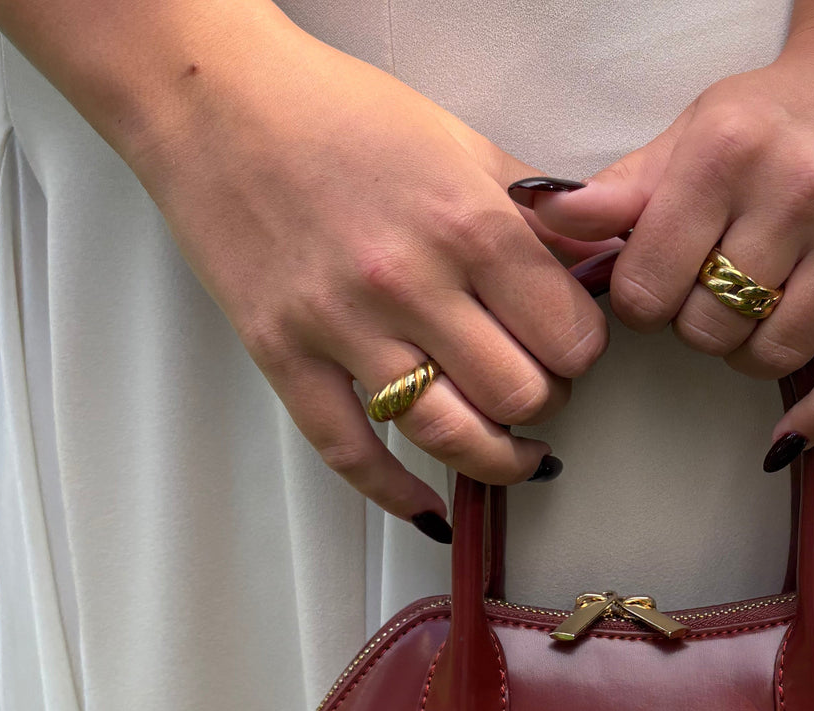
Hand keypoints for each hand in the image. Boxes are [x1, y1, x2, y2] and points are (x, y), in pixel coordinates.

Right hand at [124, 16, 613, 531]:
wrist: (212, 100)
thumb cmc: (337, 112)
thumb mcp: (460, 142)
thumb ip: (536, 213)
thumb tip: (600, 259)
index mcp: (468, 224)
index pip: (569, 336)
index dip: (583, 352)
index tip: (573, 347)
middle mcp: (410, 282)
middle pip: (521, 396)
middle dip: (547, 404)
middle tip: (539, 387)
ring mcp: (342, 326)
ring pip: (450, 436)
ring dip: (498, 459)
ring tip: (514, 453)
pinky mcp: (285, 355)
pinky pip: (349, 453)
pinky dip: (396, 494)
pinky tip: (430, 507)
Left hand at [515, 32, 813, 464]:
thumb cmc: (780, 112)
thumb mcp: (691, 136)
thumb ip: (620, 191)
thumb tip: (538, 210)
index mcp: (727, 152)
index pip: (649, 284)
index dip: (642, 303)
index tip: (658, 290)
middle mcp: (802, 186)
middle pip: (712, 326)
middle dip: (699, 327)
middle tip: (713, 300)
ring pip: (778, 353)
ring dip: (751, 357)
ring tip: (757, 320)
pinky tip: (789, 434)